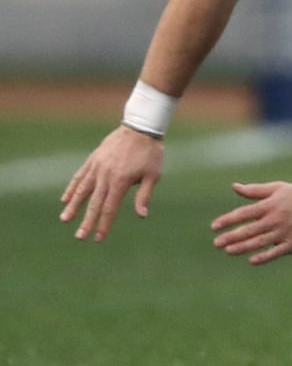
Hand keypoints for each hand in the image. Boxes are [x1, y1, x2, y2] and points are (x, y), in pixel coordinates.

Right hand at [59, 125, 163, 241]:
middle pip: (94, 203)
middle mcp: (106, 175)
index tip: (98, 238)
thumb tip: (142, 216)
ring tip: (65, 219)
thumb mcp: (153, 174)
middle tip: (79, 237)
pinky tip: (65, 198)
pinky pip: (80, 175)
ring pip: (82, 189)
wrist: (141, 127)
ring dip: (73, 205)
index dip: (104, 224)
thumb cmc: (150, 152)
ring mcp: (98, 166)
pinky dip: (72, 187)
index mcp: (121, 181)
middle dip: (87, 221)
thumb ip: (144, 195)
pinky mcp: (94, 158)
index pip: (110, 208)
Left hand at [211, 181, 291, 264]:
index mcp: (271, 205)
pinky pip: (275, 253)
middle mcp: (275, 220)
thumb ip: (256, 190)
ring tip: (228, 250)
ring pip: (258, 242)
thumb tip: (235, 187)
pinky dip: (263, 257)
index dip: (228, 220)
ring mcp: (283, 233)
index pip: (244, 213)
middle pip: (248, 230)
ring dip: (241, 247)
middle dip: (231, 237)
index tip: (214, 226)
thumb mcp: (279, 188)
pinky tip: (251, 260)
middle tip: (216, 243)